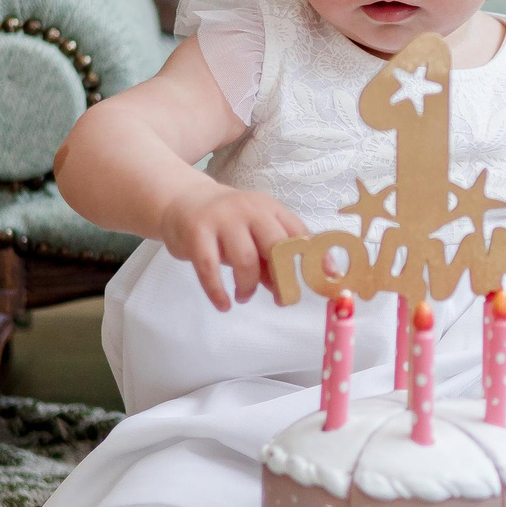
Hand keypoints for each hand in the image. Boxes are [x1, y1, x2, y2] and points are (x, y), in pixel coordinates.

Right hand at [161, 187, 307, 310]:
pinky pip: (209, 268)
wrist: (182, 201)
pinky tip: (224, 304)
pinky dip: (218, 291)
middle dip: (282, 277)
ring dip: (248, 286)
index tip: (323, 281)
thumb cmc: (226, 224)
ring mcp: (222, 219)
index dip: (314, 259)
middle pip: (276, 245)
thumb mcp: (253, 235)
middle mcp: (249, 210)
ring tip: (244, 296)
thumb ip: (271, 260)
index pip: (299, 233)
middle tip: (280, 298)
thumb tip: (288, 292)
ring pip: (245, 259)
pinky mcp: (196, 232)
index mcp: (270, 209)